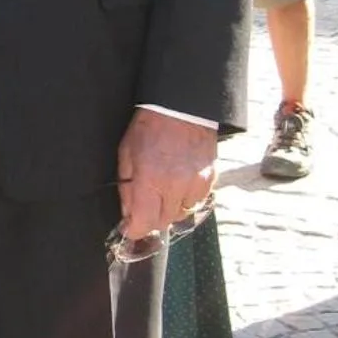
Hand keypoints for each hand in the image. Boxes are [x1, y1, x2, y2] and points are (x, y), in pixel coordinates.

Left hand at [116, 108, 216, 240]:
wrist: (182, 108)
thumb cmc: (150, 127)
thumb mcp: (126, 154)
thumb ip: (127, 187)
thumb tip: (128, 213)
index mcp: (151, 179)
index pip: (144, 223)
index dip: (134, 229)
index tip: (130, 227)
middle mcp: (175, 186)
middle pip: (163, 222)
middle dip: (150, 218)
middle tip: (145, 205)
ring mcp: (196, 183)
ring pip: (182, 214)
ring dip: (170, 209)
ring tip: (163, 190)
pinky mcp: (210, 179)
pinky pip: (197, 202)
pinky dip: (187, 199)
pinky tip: (179, 184)